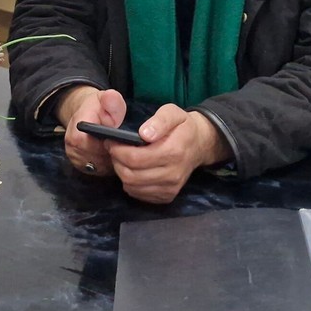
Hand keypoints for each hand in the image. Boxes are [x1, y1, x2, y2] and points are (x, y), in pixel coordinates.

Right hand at [58, 86, 125, 176]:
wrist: (88, 115)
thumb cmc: (98, 108)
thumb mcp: (105, 99)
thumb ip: (110, 100)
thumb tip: (110, 97)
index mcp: (75, 133)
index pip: (88, 146)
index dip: (105, 144)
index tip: (117, 139)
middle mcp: (72, 149)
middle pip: (96, 159)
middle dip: (111, 154)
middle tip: (124, 146)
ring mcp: (77, 160)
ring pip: (99, 167)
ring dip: (111, 161)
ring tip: (121, 150)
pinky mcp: (83, 168)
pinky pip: (99, 171)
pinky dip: (109, 165)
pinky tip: (116, 157)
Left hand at [108, 105, 230, 204]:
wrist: (199, 144)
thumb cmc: (182, 126)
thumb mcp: (173, 113)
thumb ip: (159, 121)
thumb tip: (144, 134)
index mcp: (173, 152)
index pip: (136, 158)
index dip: (118, 151)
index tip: (111, 141)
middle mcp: (173, 174)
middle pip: (131, 175)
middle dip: (117, 162)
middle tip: (113, 150)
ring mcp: (170, 188)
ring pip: (133, 187)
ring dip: (122, 173)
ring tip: (122, 159)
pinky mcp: (167, 196)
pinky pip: (139, 195)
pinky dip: (131, 183)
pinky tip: (133, 170)